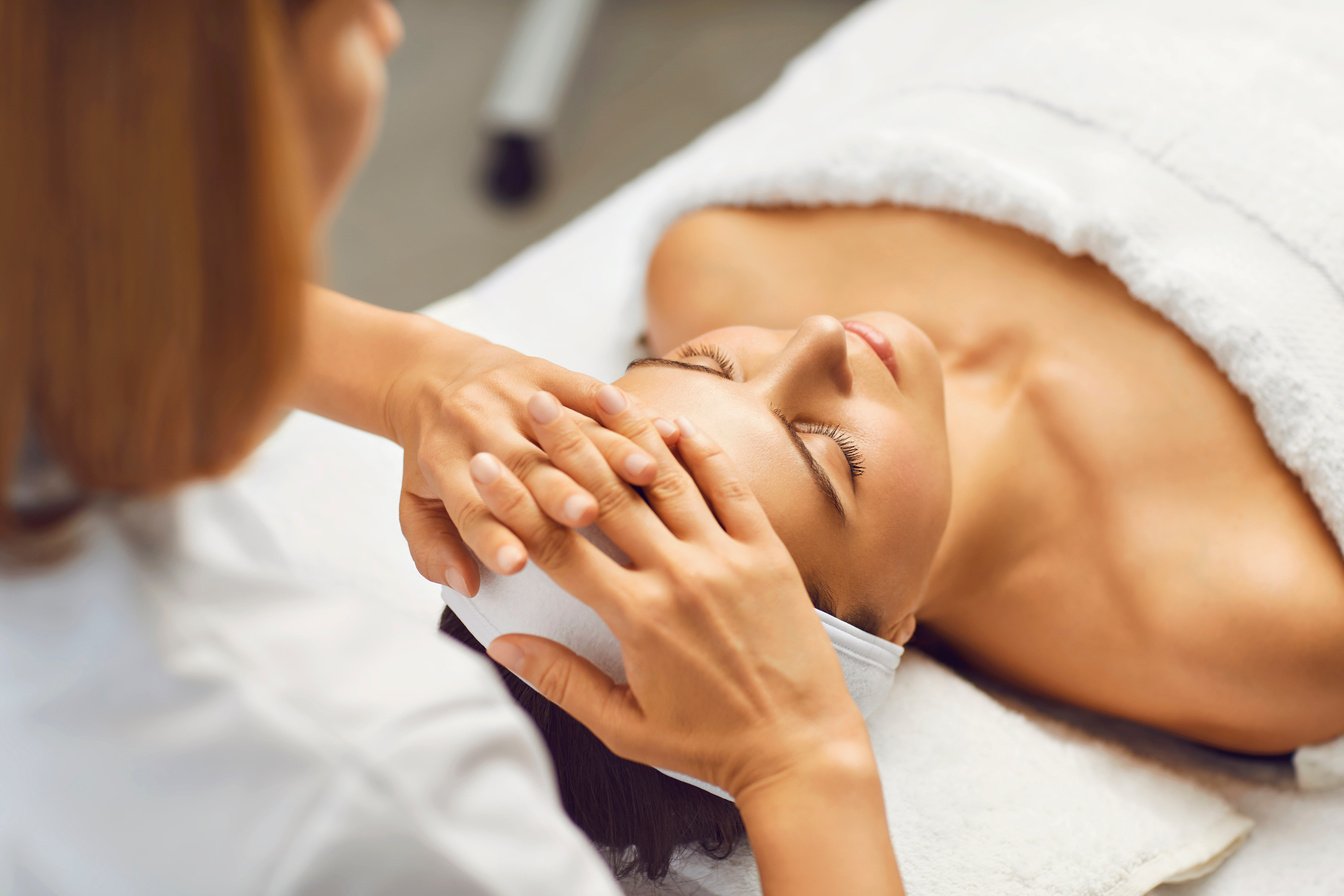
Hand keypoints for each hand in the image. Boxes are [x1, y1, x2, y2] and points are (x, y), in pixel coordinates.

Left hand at [383, 332, 666, 596]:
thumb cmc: (435, 452)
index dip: (491, 535)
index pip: (467, 505)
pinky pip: (586, 389)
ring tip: (643, 476)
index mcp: (443, 462)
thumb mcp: (413, 502)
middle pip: (522, 464)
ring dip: (607, 450)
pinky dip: (622, 412)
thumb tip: (463, 584)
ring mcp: (513, 395)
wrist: (430, 372)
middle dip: (555, 489)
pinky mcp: (543, 371)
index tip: (517, 565)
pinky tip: (656, 430)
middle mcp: (477, 425)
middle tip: (586, 516)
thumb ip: (431, 547)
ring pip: (567, 428)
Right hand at [466, 386, 870, 797]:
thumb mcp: (625, 726)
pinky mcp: (768, 551)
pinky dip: (701, 452)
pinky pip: (729, 487)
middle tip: (533, 403)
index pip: (560, 546)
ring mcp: (727, 557)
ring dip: (626, 433)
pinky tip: (673, 425)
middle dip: (563, 445)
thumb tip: (503, 645)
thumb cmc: (711, 745)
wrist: (800, 747)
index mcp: (638, 618)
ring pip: (667, 479)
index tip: (485, 468)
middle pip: (607, 496)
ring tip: (593, 394)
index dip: (515, 503)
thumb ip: (562, 680)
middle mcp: (679, 576)